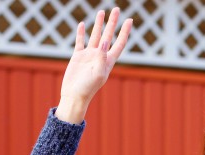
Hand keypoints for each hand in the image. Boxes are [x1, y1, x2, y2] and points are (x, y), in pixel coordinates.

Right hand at [56, 8, 131, 122]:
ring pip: (95, 36)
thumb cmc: (88, 88)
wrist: (74, 96)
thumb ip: (102, 58)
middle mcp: (100, 57)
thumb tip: (106, 42)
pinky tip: (82, 24)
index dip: (125, 32)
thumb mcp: (98, 74)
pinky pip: (80, 42)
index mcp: (108, 61)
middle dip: (113, 23)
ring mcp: (89, 56)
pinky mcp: (78, 57)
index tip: (130, 20)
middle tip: (117, 9)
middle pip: (109, 35)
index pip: (119, 43)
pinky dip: (81, 33)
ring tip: (102, 11)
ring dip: (99, 24)